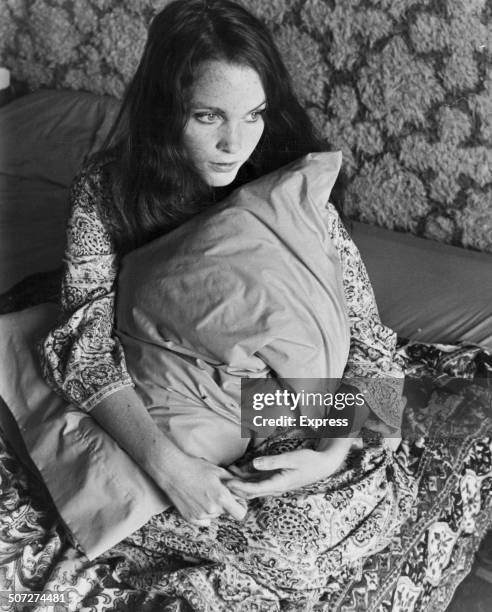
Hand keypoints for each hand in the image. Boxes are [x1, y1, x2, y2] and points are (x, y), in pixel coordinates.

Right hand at [156, 450, 246, 526]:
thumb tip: (244, 492)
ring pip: (215, 515)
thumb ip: (234, 483)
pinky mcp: (190, 519)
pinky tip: (197, 499)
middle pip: (227, 513)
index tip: (236, 498)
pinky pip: (204, 519)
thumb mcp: (219, 471)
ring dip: (214, 506)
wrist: (172, 471)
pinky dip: (204, 512)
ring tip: (204, 491)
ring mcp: (200, 516)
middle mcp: (212, 510)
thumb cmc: (197, 468)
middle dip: (226, 504)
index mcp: (221, 497)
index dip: (240, 506)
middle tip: (217, 490)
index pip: (241, 513)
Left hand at [226, 439, 351, 498]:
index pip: (254, 489)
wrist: (322, 465)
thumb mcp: (291, 458)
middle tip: (219, 480)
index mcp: (278, 484)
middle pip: (250, 491)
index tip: (226, 482)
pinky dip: (246, 476)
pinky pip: (258, 480)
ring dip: (239, 481)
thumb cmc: (309, 461)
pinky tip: (236, 469)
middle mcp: (275, 487)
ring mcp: (275, 484)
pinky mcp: (275, 479)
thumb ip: (272, 461)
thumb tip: (254, 462)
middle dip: (235, 487)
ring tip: (224, 473)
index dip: (239, 487)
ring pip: (252, 486)